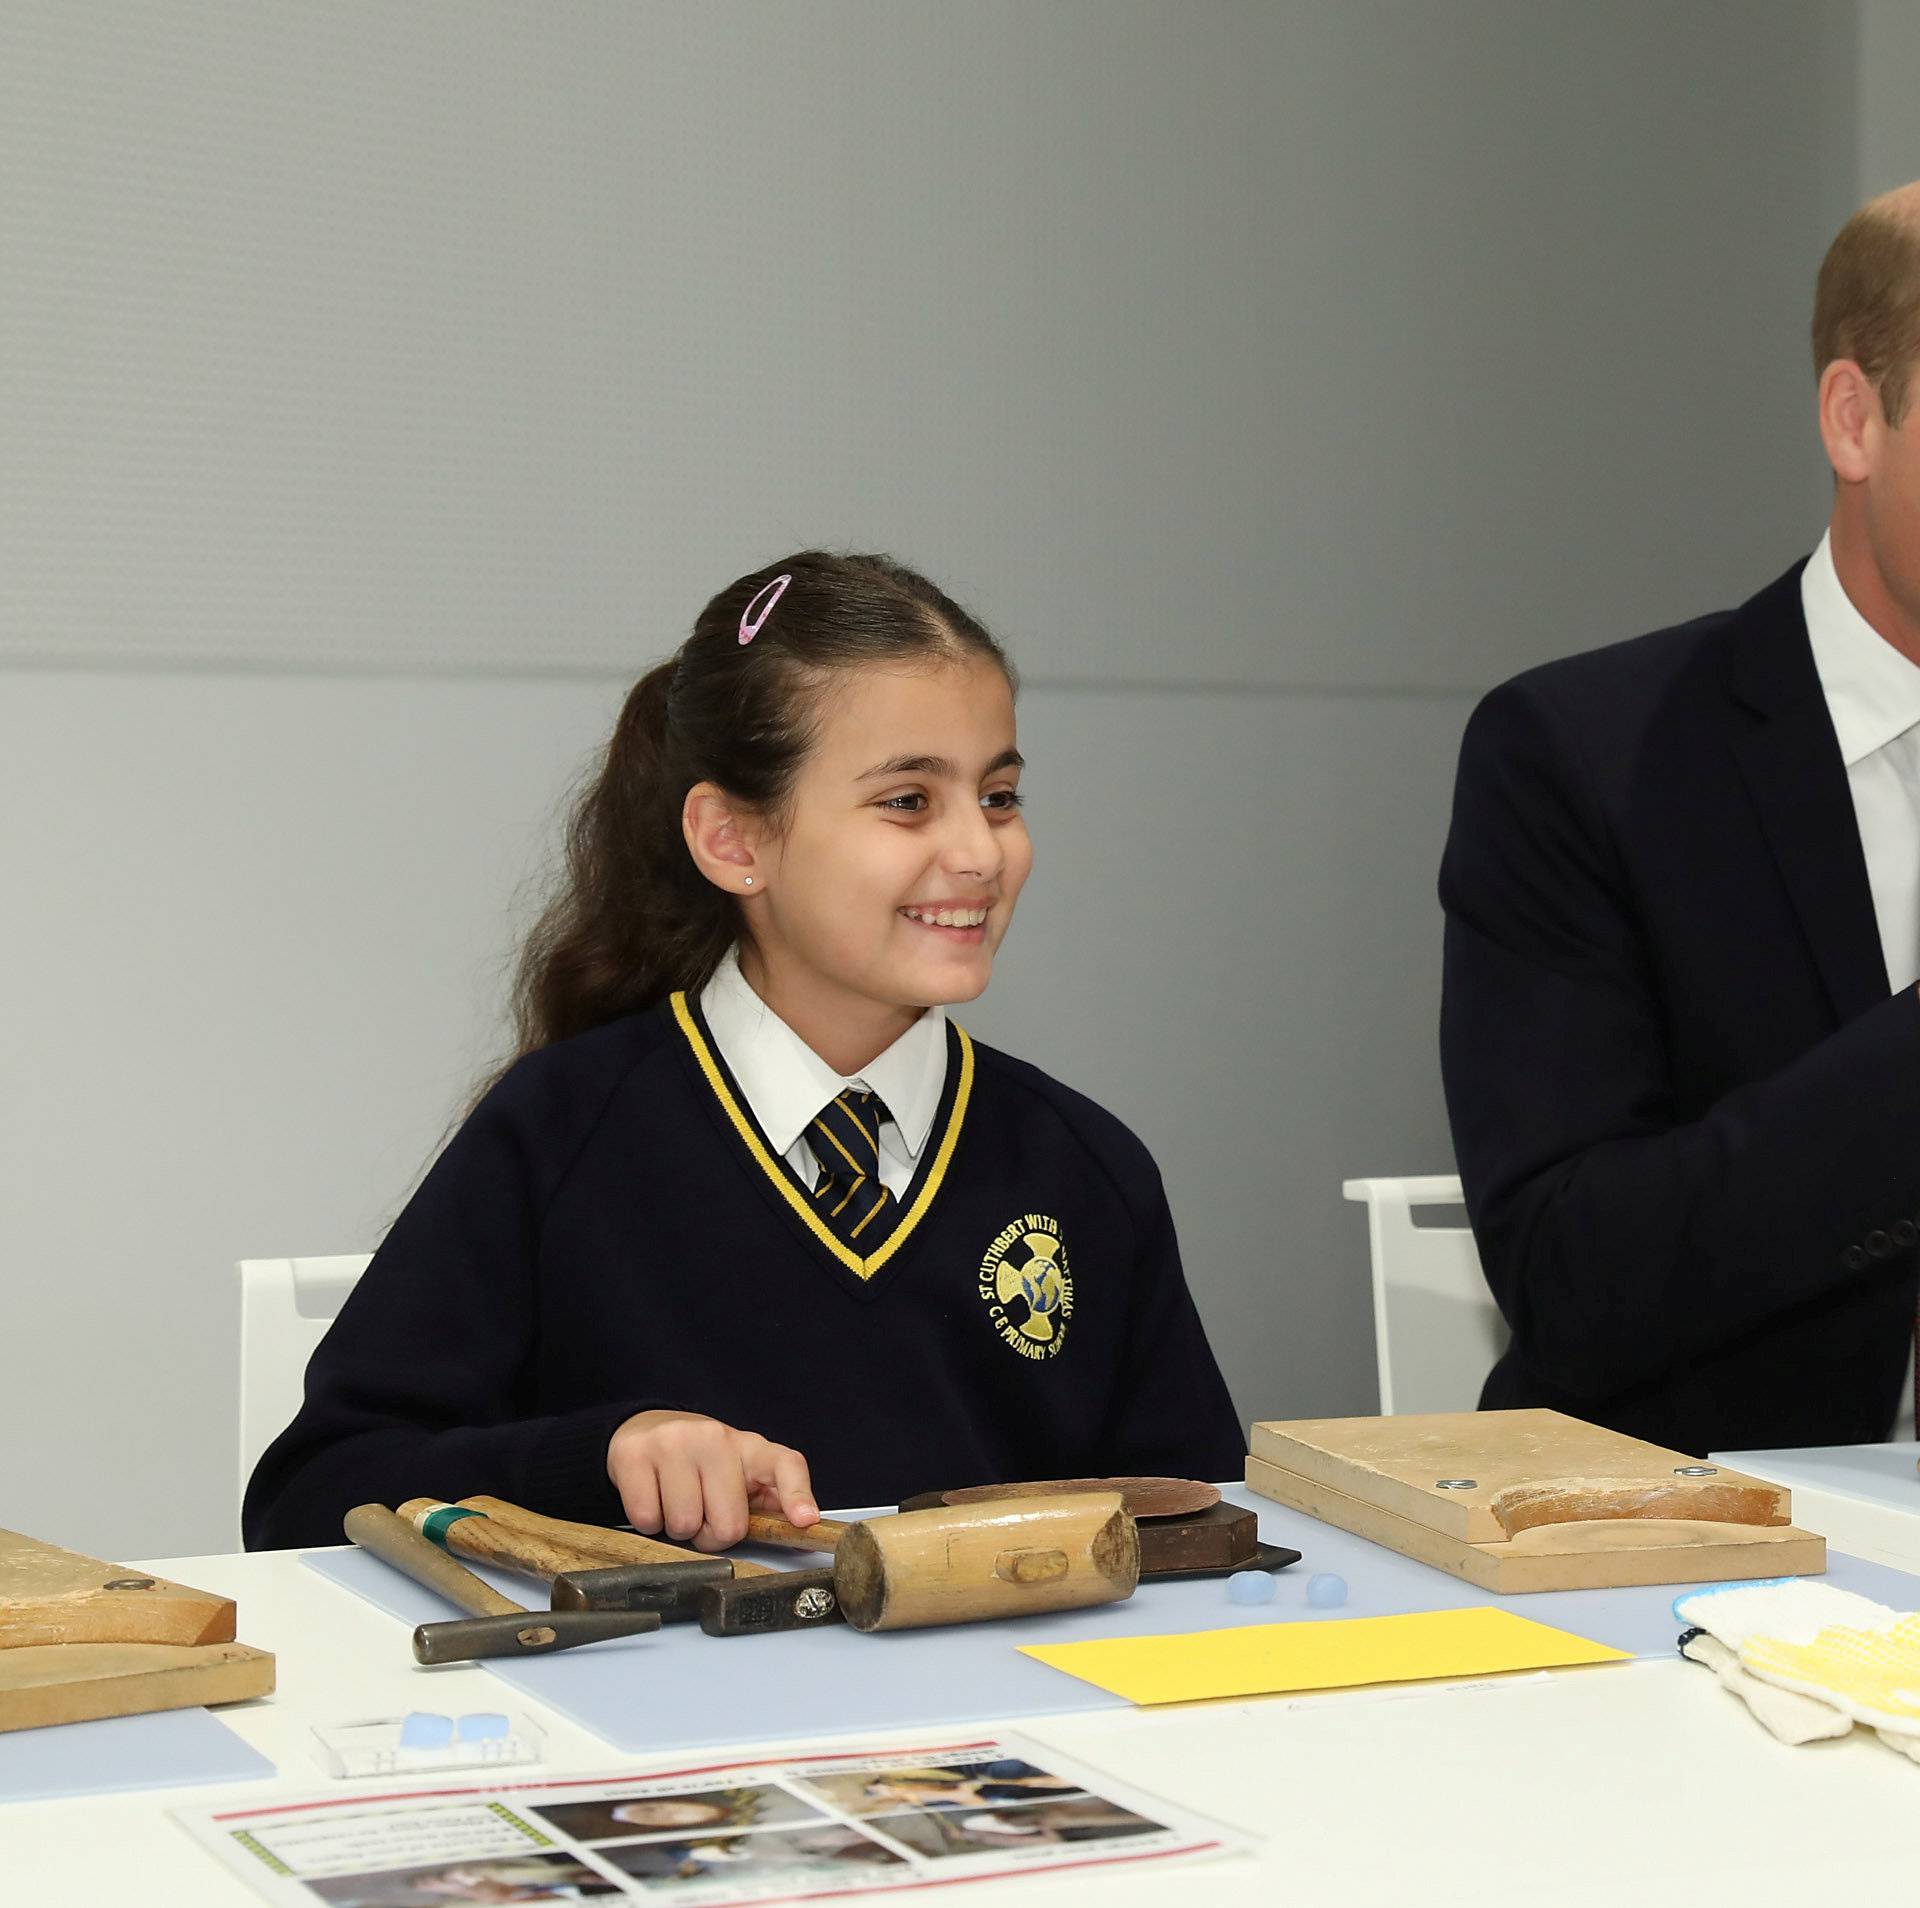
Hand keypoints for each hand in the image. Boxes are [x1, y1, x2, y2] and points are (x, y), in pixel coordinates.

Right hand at [606, 1409, 817, 1550]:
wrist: (647, 1430)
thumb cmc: (701, 1462)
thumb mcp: (741, 1474)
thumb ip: (770, 1500)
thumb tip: (804, 1528)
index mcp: (750, 1447)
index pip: (786, 1465)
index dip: (797, 1496)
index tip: (805, 1521)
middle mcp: (715, 1438)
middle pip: (728, 1525)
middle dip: (711, 1535)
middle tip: (702, 1515)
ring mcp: (674, 1442)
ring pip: (683, 1525)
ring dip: (677, 1530)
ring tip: (676, 1503)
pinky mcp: (635, 1454)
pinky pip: (646, 1519)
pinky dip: (648, 1522)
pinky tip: (653, 1498)